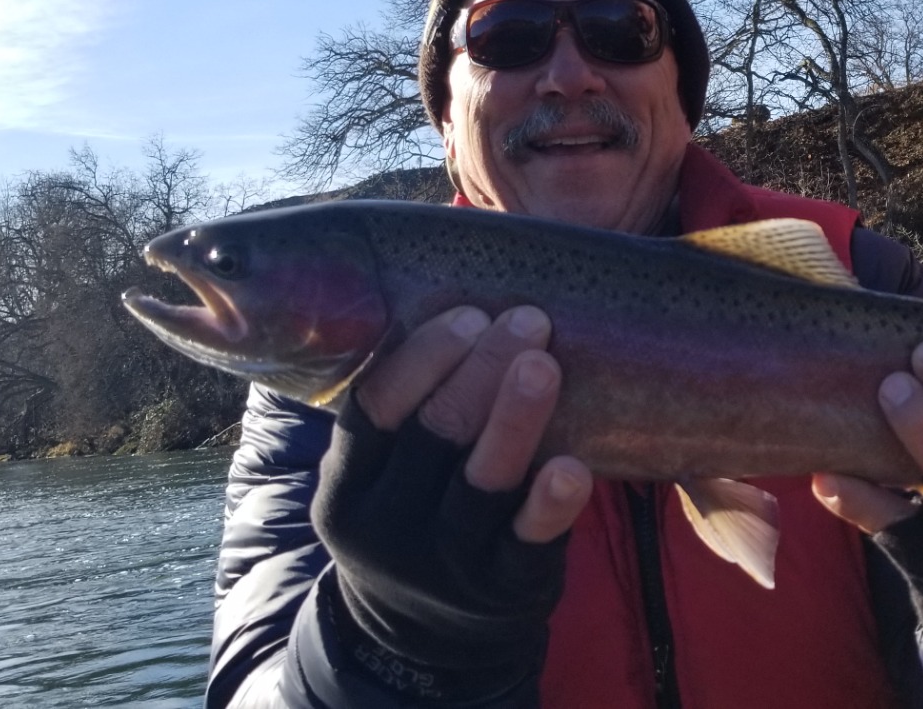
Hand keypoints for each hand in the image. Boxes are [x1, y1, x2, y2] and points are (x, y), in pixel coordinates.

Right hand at [312, 305, 592, 700]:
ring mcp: (445, 564)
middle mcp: (388, 528)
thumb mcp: (382, 476)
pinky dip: (551, 504)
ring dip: (515, 418)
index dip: (421, 358)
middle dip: (480, 370)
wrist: (421, 637)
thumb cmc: (412, 514)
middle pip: (433, 435)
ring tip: (544, 364)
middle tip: (526, 319)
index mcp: (348, 487)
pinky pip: (528, 543)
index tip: (467, 313)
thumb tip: (449, 285)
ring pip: (481, 483)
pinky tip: (574, 468)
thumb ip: (406, 410)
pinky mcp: (502, 589)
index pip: (375, 410)